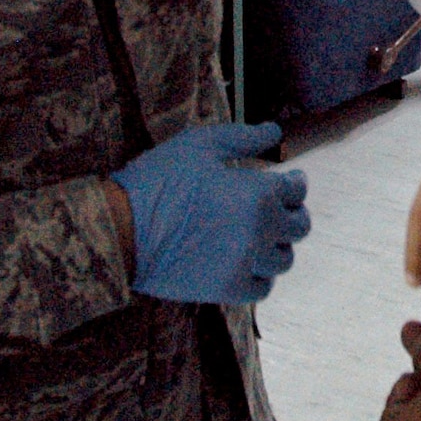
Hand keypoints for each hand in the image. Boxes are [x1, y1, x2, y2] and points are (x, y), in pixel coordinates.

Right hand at [109, 122, 308, 303]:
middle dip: (293, 213)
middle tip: (279, 208)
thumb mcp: (200, 145)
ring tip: (262, 235)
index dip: (295, 183)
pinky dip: (260, 275)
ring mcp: (244, 263)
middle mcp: (259, 231)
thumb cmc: (159, 180)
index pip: (297, 190)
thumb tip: (274, 131)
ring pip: (284, 260)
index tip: (289, 180)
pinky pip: (261, 287)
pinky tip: (247, 261)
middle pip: (299, 227)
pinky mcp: (226, 289)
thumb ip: (243, 137)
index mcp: (258, 194)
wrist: (121, 229)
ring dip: (277, 245)